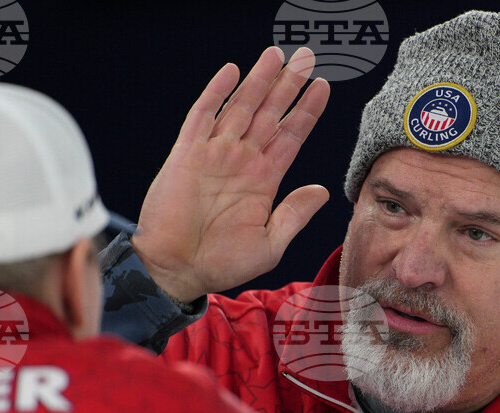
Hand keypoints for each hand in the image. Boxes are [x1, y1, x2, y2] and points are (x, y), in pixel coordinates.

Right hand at [134, 46, 330, 301]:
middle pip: (270, 113)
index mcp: (263, 180)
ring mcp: (214, 155)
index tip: (323, 87)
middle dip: (288, 85)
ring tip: (277, 55)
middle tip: (306, 57)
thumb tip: (322, 191)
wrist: (176, 271)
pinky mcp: (187, 155)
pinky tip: (231, 71)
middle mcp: (241, 161)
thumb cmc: (221, 265)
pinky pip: (202, 116)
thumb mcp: (269, 245)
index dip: (307, 110)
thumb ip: (294, 215)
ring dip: (258, 80)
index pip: (291, 136)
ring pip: (241, 107)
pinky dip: (216, 93)